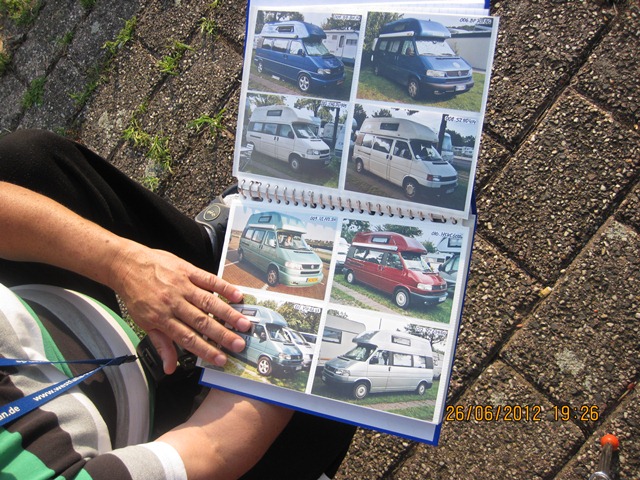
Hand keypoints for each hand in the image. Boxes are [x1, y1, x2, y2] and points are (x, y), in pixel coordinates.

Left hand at [109, 243, 250, 372]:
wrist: (126, 264)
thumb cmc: (135, 294)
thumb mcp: (143, 322)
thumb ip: (161, 344)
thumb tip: (170, 367)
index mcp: (162, 318)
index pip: (188, 338)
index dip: (206, 350)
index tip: (221, 359)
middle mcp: (174, 303)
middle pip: (201, 322)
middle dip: (222, 335)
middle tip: (238, 344)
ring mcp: (182, 285)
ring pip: (208, 302)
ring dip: (228, 314)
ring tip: (244, 324)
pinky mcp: (187, 270)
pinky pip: (208, 279)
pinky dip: (224, 287)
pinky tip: (237, 296)